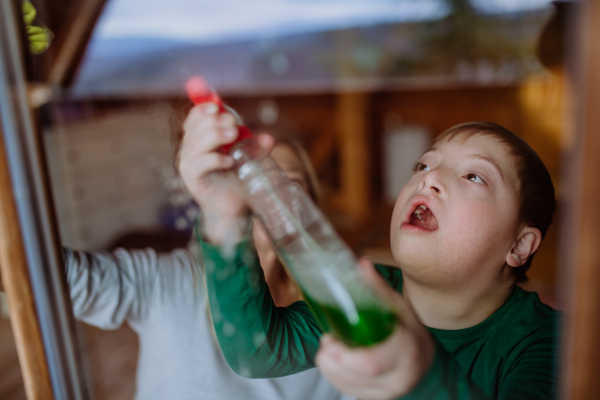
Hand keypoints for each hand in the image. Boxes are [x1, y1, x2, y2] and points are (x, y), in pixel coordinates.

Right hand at [178, 103, 272, 243]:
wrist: (232, 210)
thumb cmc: (236, 182)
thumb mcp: (247, 159)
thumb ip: (255, 147)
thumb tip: (268, 138)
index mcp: (199, 139)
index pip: (195, 116)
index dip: (206, 108)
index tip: (220, 107)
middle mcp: (189, 149)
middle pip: (197, 125)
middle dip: (217, 122)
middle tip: (235, 128)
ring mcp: (188, 164)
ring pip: (197, 142)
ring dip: (216, 136)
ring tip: (234, 138)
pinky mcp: (192, 178)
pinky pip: (201, 163)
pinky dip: (216, 159)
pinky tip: (230, 162)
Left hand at [315, 259, 434, 399]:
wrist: (425, 365)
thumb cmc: (409, 331)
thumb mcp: (399, 308)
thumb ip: (379, 289)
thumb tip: (361, 263)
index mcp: (407, 350)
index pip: (372, 361)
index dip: (346, 354)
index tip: (331, 338)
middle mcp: (400, 376)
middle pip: (359, 373)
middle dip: (334, 358)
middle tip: (327, 341)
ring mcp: (388, 391)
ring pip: (348, 385)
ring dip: (330, 366)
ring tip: (329, 348)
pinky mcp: (375, 399)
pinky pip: (347, 390)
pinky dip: (334, 375)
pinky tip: (334, 361)